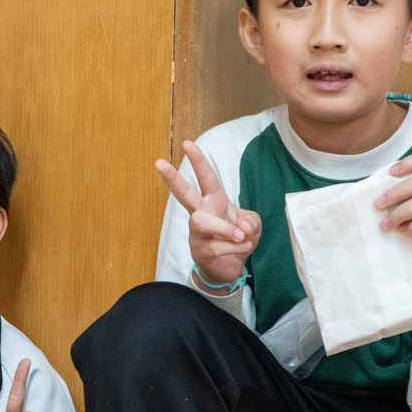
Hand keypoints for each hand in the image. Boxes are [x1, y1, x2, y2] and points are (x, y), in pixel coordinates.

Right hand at [157, 140, 260, 291]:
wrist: (231, 267)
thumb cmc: (238, 238)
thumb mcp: (253, 225)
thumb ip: (250, 221)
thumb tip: (240, 227)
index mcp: (214, 200)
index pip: (205, 177)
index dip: (198, 160)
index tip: (187, 144)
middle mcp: (201, 213)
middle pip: (184, 194)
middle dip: (172, 178)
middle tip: (158, 163)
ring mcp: (197, 233)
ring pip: (202, 222)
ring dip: (224, 229)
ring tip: (241, 236)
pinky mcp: (199, 251)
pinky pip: (216, 247)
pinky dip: (235, 248)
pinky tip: (243, 248)